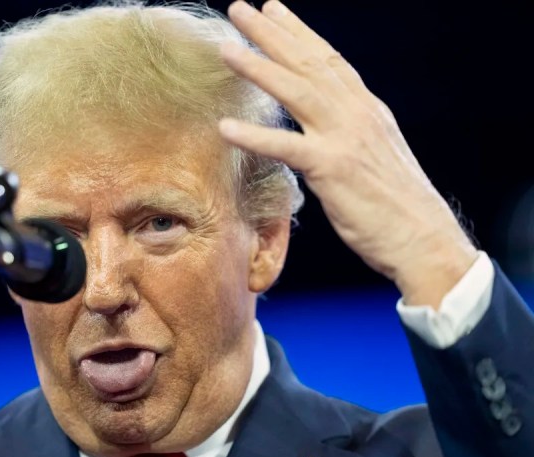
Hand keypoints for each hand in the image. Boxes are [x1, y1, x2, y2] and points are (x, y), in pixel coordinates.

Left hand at [219, 0, 477, 307]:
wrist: (423, 239)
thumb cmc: (397, 206)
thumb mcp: (374, 155)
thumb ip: (349, 132)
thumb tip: (325, 124)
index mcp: (366, 109)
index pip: (328, 60)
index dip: (299, 33)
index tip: (274, 10)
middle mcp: (356, 114)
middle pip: (309, 64)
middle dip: (272, 33)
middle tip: (241, 8)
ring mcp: (345, 138)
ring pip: (296, 92)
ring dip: (258, 68)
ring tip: (226, 49)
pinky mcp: (333, 169)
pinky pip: (287, 147)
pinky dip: (255, 135)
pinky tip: (226, 126)